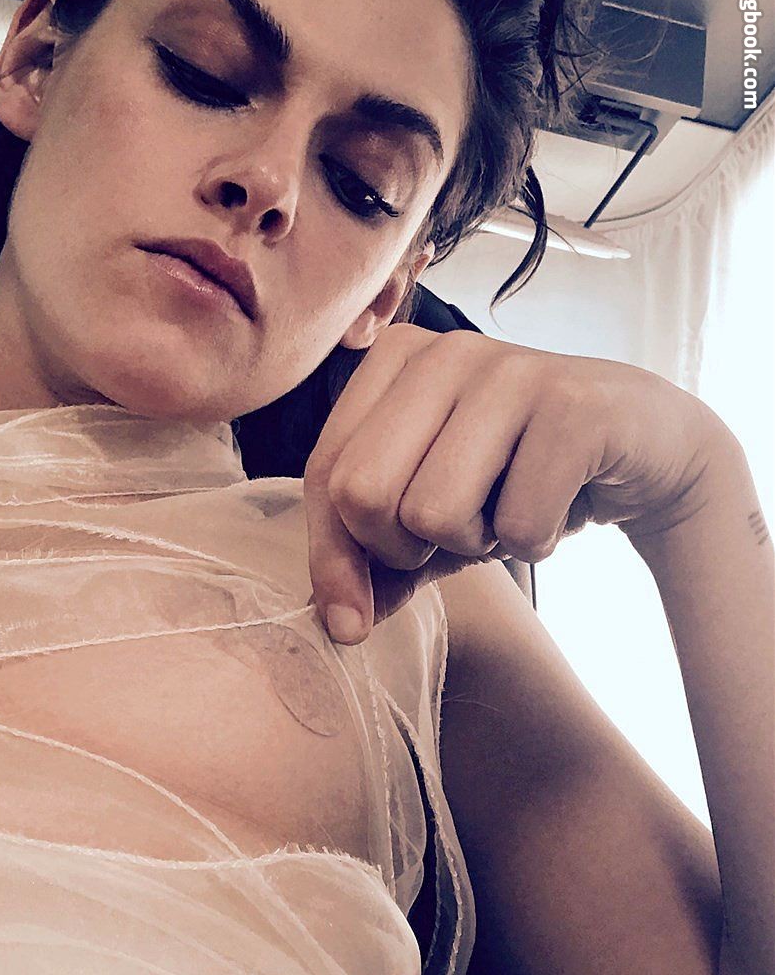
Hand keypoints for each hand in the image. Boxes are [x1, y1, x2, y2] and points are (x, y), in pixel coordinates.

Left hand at [303, 323, 730, 643]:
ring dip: (475, 545)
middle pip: (364, 493)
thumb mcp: (432, 520)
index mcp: (394, 360)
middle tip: (453, 539)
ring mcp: (509, 369)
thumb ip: (376, 560)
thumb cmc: (518, 479)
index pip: (327, 474)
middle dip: (401, 550)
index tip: (349, 621)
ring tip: (508, 512)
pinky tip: (559, 507)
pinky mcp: (573, 404)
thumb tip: (337, 623)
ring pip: (433, 512)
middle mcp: (443, 351)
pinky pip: (515, 524)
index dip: (332, 558)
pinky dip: (533, 543)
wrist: (648, 453)